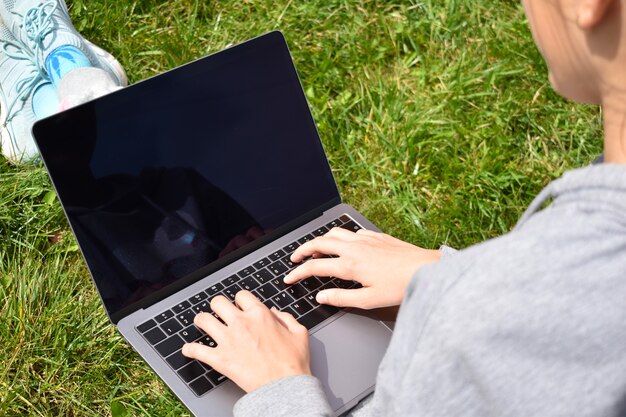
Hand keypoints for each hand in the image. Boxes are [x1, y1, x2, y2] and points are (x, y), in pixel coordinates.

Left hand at [181, 291, 310, 392]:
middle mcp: (241, 323)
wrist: (284, 387)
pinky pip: (196, 350)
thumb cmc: (293, 362)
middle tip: (219, 313)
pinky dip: (190, 350)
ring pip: (203, 320)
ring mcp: (228, 340)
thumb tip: (275, 312)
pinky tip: (189, 349)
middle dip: (217, 306)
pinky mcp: (220, 358)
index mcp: (260, 314)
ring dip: (201, 321)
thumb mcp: (299, 333)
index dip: (239, 300)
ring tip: (202, 324)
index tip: (239, 307)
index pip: (241, 295)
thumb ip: (286, 318)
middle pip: (218, 302)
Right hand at [284, 227, 440, 308]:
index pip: (315, 267)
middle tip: (295, 258)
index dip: (298, 272)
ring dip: (320, 240)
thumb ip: (342, 298)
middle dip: (302, 250)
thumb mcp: (369, 300)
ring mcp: (365, 239)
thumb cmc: (400, 286)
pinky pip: (351, 232)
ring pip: (334, 233)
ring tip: (316, 251)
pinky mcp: (375, 236)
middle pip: (319, 243)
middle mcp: (354, 248)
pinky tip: (345, 246)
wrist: (425, 269)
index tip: (289, 278)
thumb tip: (321, 297)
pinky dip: (341, 237)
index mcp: (350, 265)